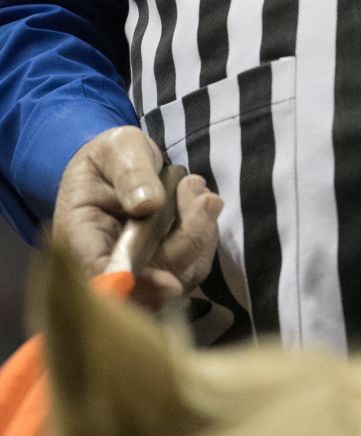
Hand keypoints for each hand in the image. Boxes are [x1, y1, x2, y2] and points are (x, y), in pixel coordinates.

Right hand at [52, 126, 222, 311]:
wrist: (123, 163)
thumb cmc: (113, 155)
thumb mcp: (118, 148)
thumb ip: (130, 172)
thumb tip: (148, 204)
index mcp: (79, 237)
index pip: (101, 278)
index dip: (134, 287)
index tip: (169, 283)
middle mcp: (106, 262)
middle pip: (148, 283)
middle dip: (185, 245)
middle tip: (204, 200)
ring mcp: (138, 268)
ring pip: (177, 276)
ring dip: (200, 237)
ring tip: (200, 193)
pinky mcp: (165, 265)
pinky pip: (193, 266)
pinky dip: (206, 237)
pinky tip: (202, 204)